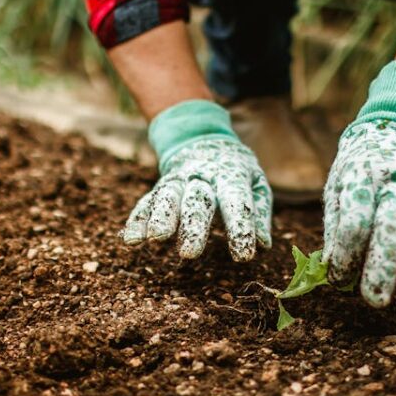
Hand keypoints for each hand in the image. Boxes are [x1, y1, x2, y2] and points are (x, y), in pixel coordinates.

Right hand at [123, 137, 271, 260]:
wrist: (203, 139)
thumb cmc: (235, 171)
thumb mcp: (256, 182)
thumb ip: (259, 211)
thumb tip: (264, 244)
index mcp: (231, 176)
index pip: (236, 201)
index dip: (240, 228)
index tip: (244, 255)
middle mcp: (201, 177)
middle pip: (197, 200)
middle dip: (192, 227)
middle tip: (189, 254)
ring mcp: (177, 181)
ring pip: (167, 197)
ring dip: (160, 218)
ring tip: (156, 239)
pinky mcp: (160, 187)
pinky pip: (147, 202)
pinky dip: (137, 220)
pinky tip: (131, 240)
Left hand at [323, 119, 395, 306]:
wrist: (393, 131)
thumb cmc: (359, 172)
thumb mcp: (338, 188)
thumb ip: (336, 226)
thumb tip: (331, 269)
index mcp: (361, 177)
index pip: (355, 217)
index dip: (346, 251)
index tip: (340, 278)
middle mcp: (394, 181)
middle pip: (391, 224)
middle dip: (383, 263)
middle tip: (376, 300)